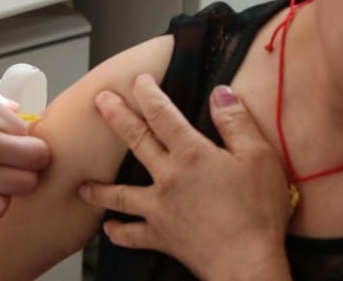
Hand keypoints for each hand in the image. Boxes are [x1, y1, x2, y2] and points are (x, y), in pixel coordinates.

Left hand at [78, 74, 291, 280]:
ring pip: (121, 193)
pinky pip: (133, 235)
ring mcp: (160, 208)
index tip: (139, 80)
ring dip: (100, 187)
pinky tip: (108, 230)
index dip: (148, 93)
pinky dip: (119, 233)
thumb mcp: (259, 157)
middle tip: (100, 100)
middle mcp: (168, 177)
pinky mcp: (161, 237)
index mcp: (191, 153)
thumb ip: (236, 122)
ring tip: (84, 184)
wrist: (246, 262)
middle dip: (115, 116)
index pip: (163, 113)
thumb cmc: (257, 211)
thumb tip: (221, 92)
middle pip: (136, 140)